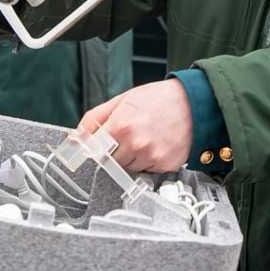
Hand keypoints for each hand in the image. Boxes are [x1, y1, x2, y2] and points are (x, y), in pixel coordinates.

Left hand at [78, 80, 192, 172]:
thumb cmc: (158, 99)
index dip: (92, 150)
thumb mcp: (122, 100)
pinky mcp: (164, 166)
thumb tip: (76, 136)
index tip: (92, 150)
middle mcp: (135, 144)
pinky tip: (154, 145)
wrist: (193, 104)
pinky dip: (147, 161)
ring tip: (142, 139)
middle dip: (112, 154)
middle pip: (109, 163)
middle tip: (124, 139)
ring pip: (127, 169)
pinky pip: (146, 171)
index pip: (93, 151)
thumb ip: (95, 118)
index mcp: (121, 125)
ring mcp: (151, 157)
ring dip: (130, 159)